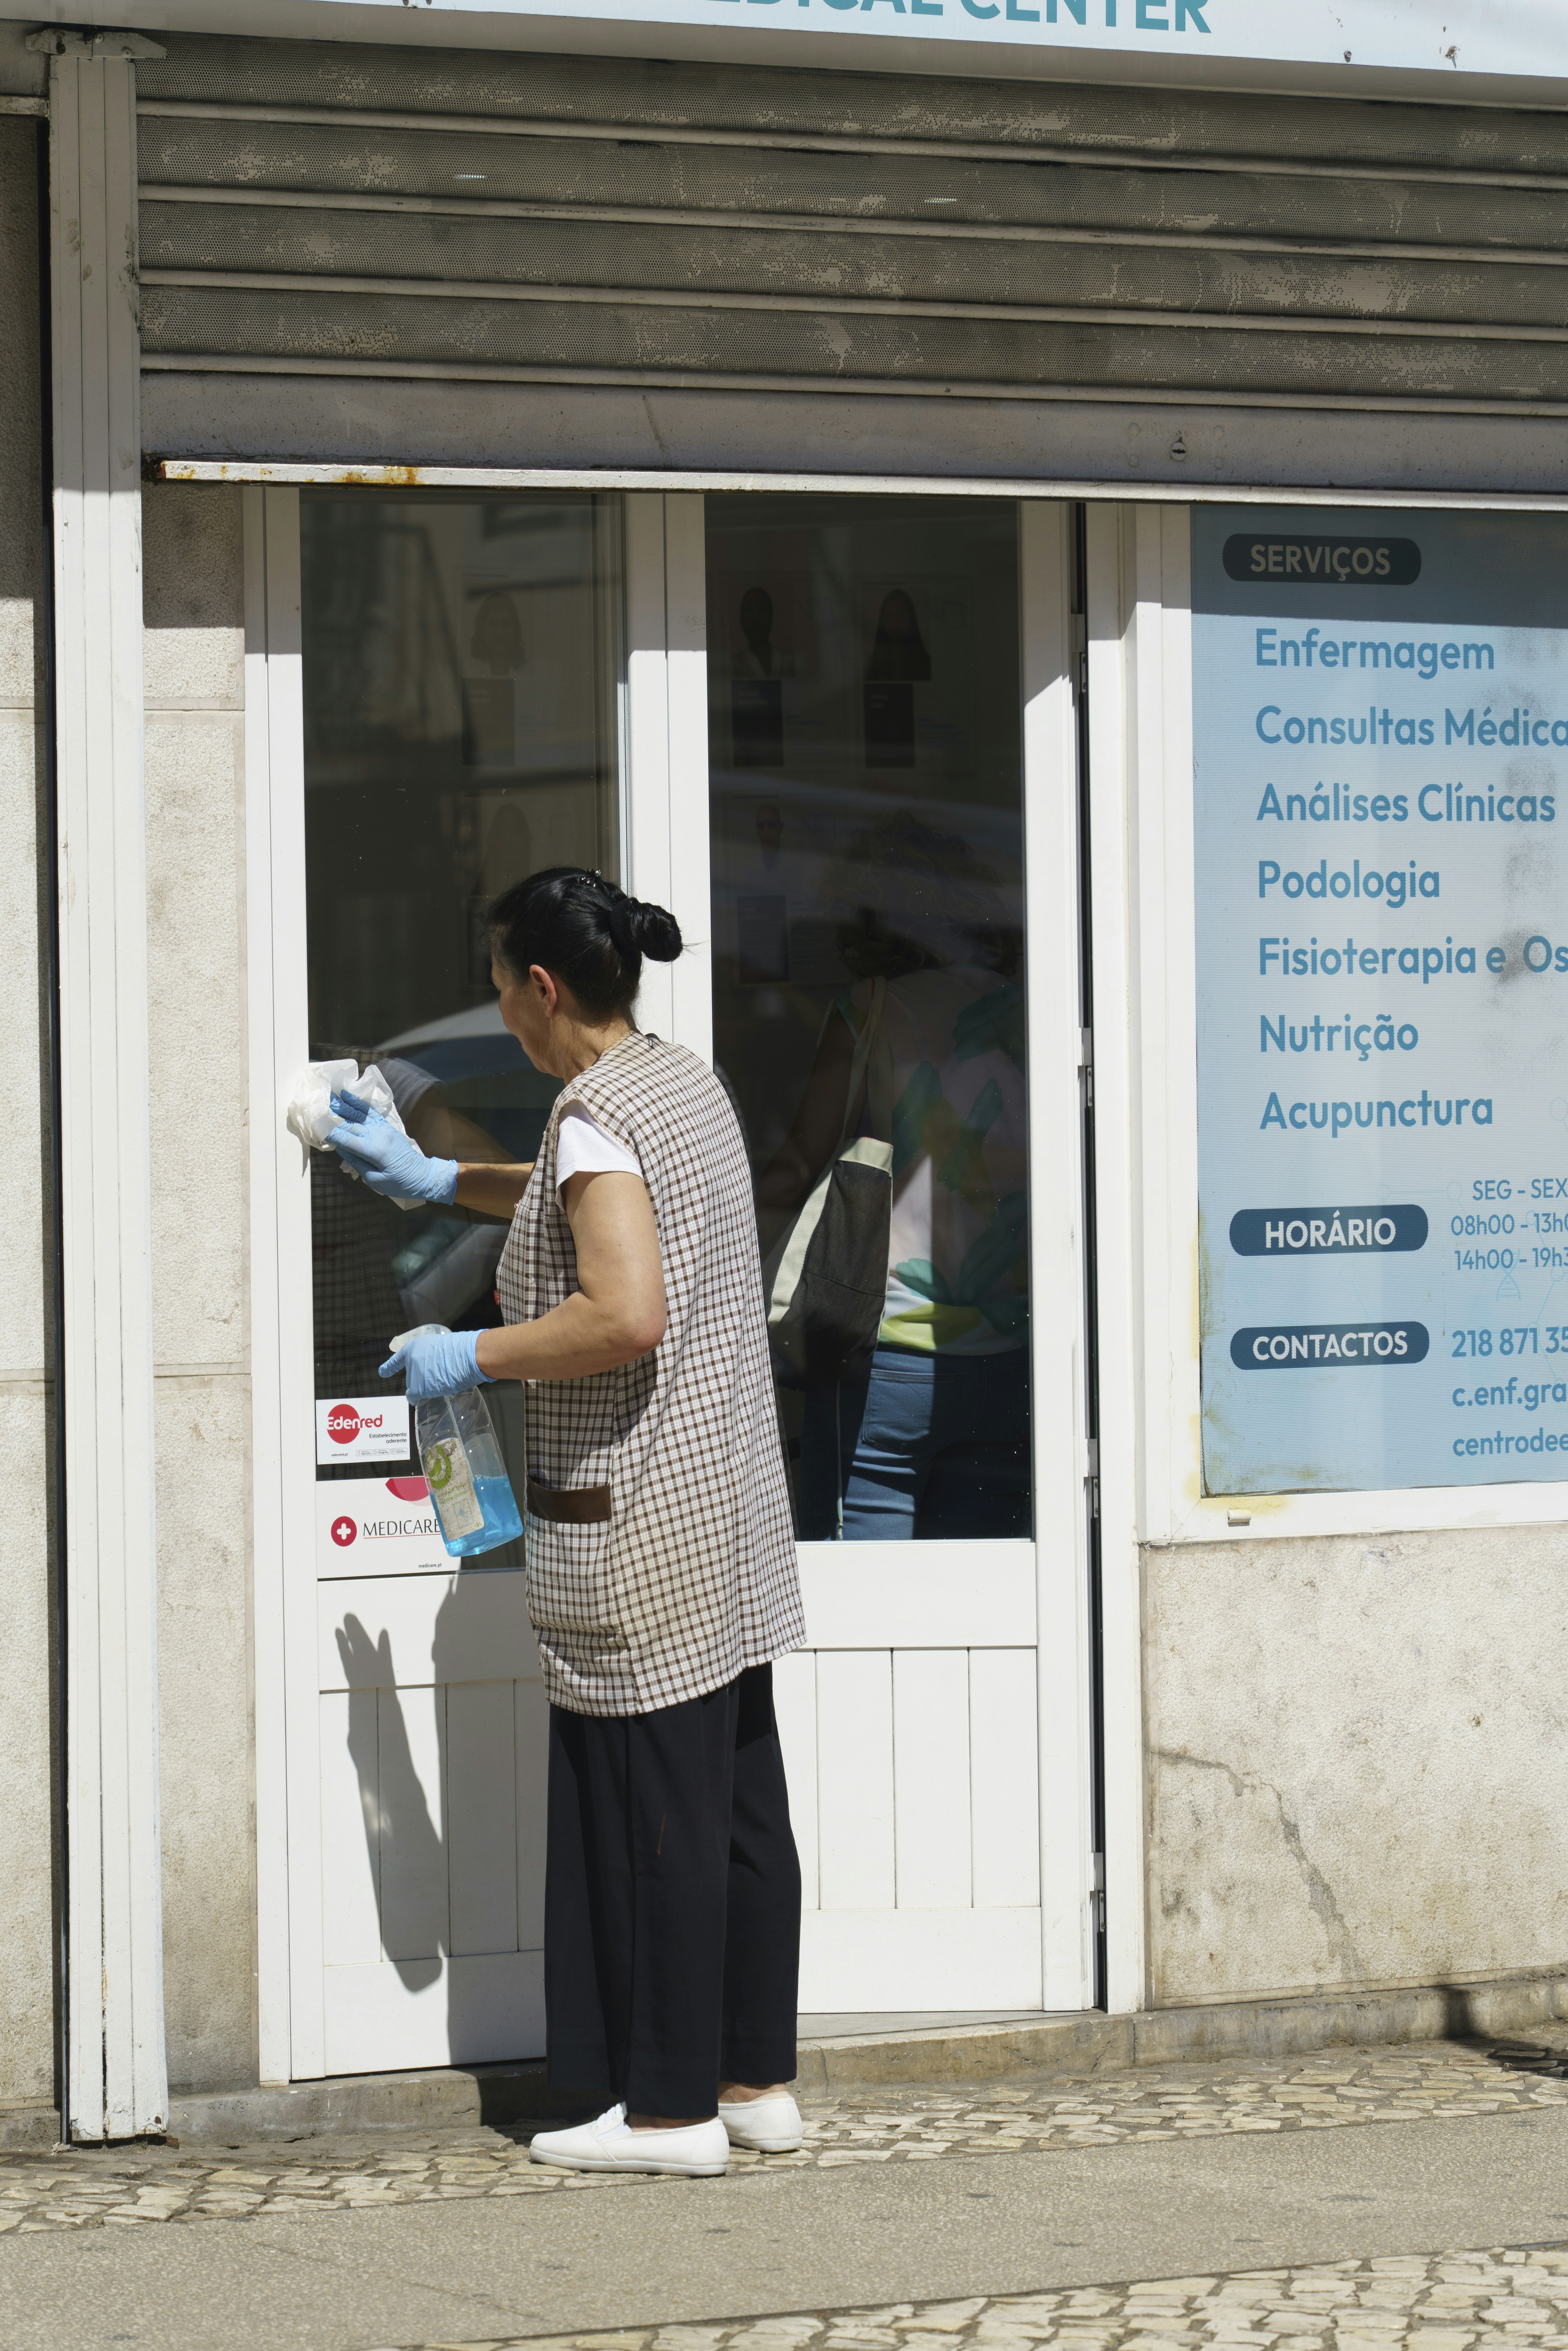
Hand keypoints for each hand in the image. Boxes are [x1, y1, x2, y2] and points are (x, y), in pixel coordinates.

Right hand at [327, 1090, 457, 1205]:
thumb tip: (341, 1148)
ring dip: (342, 1105)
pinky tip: (348, 1096)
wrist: (422, 1176)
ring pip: (358, 1114)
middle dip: (332, 1115)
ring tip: (328, 1095)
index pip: (347, 1138)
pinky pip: (370, 1112)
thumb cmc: (399, 1183)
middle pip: (350, 1124)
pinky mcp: (387, 1127)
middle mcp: (378, 1135)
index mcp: (374, 1150)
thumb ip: (357, 1163)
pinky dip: (358, 1103)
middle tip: (316, 1104)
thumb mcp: (375, 1180)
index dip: (330, 1131)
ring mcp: (383, 1129)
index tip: (315, 1123)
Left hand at [379, 1326, 489, 1402]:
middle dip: (421, 1379)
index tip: (382, 1372)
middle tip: (439, 1374)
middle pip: (411, 1377)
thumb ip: (429, 1357)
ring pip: (415, 1388)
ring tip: (441, 1380)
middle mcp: (411, 1361)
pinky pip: (416, 1397)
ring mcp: (414, 1375)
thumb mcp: (440, 1348)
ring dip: (426, 1388)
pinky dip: (421, 1398)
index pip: (398, 1358)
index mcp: (415, 1347)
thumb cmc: (460, 1350)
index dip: (390, 1366)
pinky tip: (434, 1392)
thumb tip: (430, 1370)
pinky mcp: (419, 1388)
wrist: (466, 1357)